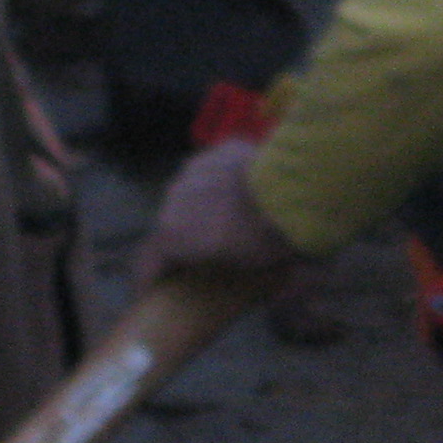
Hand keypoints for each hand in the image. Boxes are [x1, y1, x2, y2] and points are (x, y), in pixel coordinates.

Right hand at [134, 140, 304, 289]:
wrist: (295, 189)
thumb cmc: (265, 239)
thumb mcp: (243, 271)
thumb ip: (220, 272)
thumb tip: (232, 280)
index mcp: (171, 234)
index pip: (148, 263)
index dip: (147, 280)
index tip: (149, 292)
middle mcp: (173, 198)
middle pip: (171, 224)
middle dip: (183, 240)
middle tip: (203, 252)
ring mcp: (195, 168)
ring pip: (192, 192)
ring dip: (203, 207)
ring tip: (229, 217)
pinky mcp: (220, 150)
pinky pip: (216, 171)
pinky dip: (225, 182)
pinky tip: (246, 191)